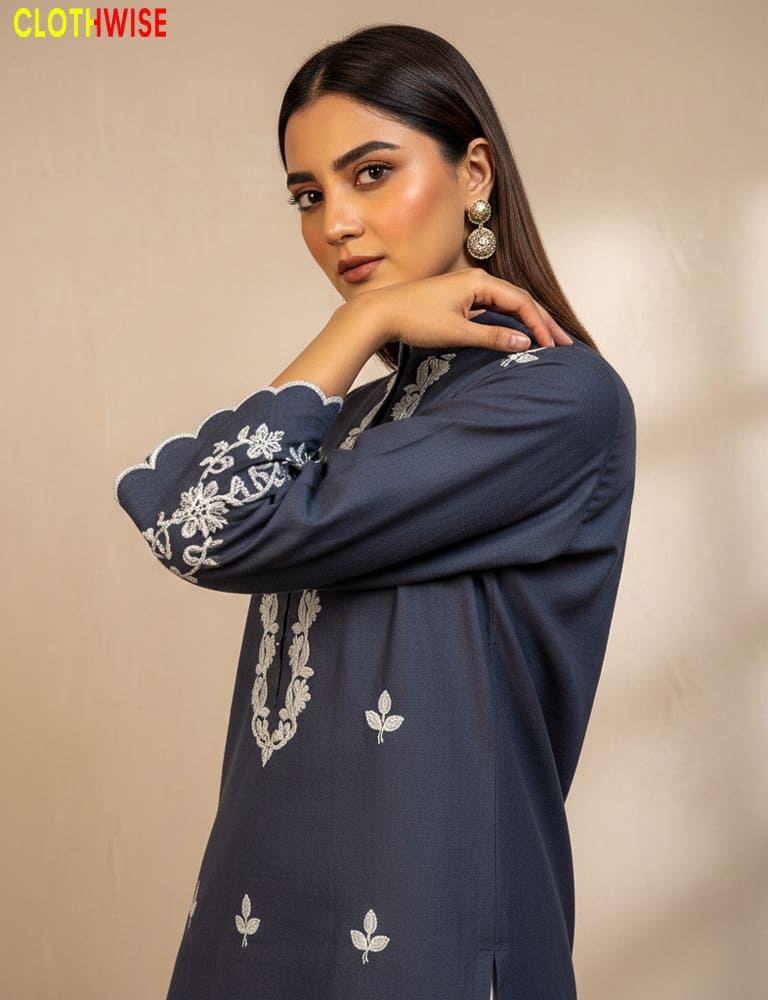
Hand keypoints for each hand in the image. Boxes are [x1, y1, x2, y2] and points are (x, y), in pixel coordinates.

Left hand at [351, 267, 573, 353]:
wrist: (380, 313)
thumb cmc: (414, 320)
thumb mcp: (456, 332)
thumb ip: (492, 338)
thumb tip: (525, 342)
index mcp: (480, 282)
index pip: (521, 302)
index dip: (540, 325)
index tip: (552, 346)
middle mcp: (477, 280)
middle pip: (520, 300)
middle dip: (543, 322)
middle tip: (564, 343)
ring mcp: (469, 288)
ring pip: (508, 304)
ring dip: (528, 322)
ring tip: (548, 340)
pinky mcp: (460, 299)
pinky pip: (494, 309)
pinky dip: (510, 322)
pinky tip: (518, 335)